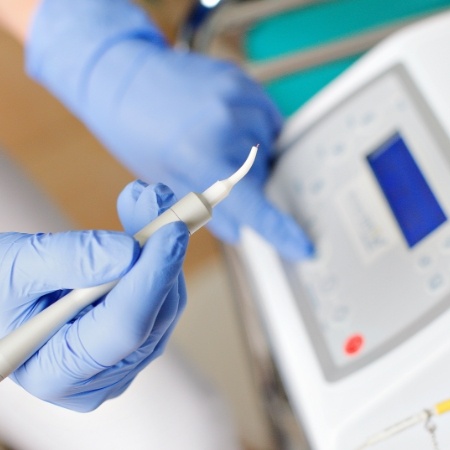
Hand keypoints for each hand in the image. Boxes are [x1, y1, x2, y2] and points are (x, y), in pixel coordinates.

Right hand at [0, 182, 187, 410]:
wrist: (9, 302)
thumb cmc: (3, 290)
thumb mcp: (17, 267)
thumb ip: (69, 260)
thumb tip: (130, 252)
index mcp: (59, 371)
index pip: (124, 327)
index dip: (152, 277)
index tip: (171, 231)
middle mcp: (100, 376)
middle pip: (154, 315)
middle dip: (162, 253)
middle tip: (159, 201)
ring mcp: (124, 362)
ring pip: (166, 305)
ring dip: (163, 250)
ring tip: (149, 205)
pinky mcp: (137, 341)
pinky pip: (163, 300)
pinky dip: (160, 260)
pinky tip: (147, 232)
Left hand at [26, 0, 312, 260]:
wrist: (123, 78)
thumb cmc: (136, 133)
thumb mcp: (164, 181)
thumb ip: (205, 210)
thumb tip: (240, 230)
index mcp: (198, 156)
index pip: (250, 203)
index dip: (279, 229)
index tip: (305, 246)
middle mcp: (223, 124)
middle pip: (262, 172)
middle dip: (247, 181)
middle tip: (214, 167)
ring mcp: (236, 96)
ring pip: (268, 145)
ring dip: (252, 153)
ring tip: (216, 141)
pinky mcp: (241, 79)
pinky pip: (268, 116)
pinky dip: (256, 128)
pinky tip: (229, 125)